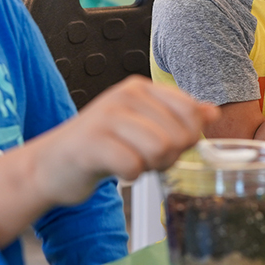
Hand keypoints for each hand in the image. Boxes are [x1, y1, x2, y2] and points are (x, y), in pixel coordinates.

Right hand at [25, 77, 218, 206]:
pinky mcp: (91, 143)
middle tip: (141, 157)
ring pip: (160, 149)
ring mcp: (106, 117)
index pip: (190, 112)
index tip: (164, 144)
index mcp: (140, 88)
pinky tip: (114, 169)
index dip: (186, 138)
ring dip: (149, 166)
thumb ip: (177, 117)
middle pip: (178, 135)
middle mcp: (124, 95)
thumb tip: (212, 112)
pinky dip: (129, 176)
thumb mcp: (142, 124)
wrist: (52, 165)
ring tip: (129, 162)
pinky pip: (133, 166)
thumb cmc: (100, 146)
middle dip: (167, 157)